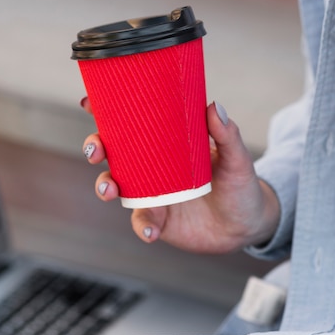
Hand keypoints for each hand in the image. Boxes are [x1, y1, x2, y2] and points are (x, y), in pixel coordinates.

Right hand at [81, 97, 278, 253]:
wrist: (246, 226)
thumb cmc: (240, 185)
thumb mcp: (236, 158)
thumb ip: (227, 136)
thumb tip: (214, 106)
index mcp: (165, 143)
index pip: (130, 124)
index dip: (104, 112)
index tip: (88, 102)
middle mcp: (150, 167)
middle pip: (112, 153)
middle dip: (95, 148)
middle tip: (95, 151)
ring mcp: (150, 193)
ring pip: (115, 186)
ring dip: (105, 186)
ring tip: (110, 190)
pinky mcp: (156, 219)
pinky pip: (141, 222)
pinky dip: (142, 226)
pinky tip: (150, 231)